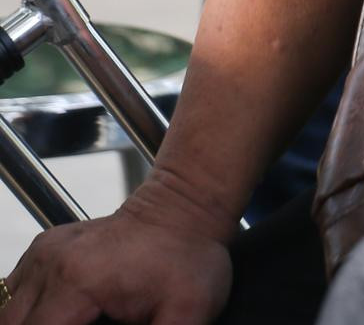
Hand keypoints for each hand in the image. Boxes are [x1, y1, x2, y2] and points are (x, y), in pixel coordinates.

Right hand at [2, 209, 231, 323]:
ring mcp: (44, 253)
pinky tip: (58, 323)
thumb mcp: (186, 312)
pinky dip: (25, 319)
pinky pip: (13, 296)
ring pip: (7, 314)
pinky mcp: (45, 250)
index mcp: (77, 281)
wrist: (185, 207)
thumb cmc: (188, 255)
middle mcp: (51, 263)